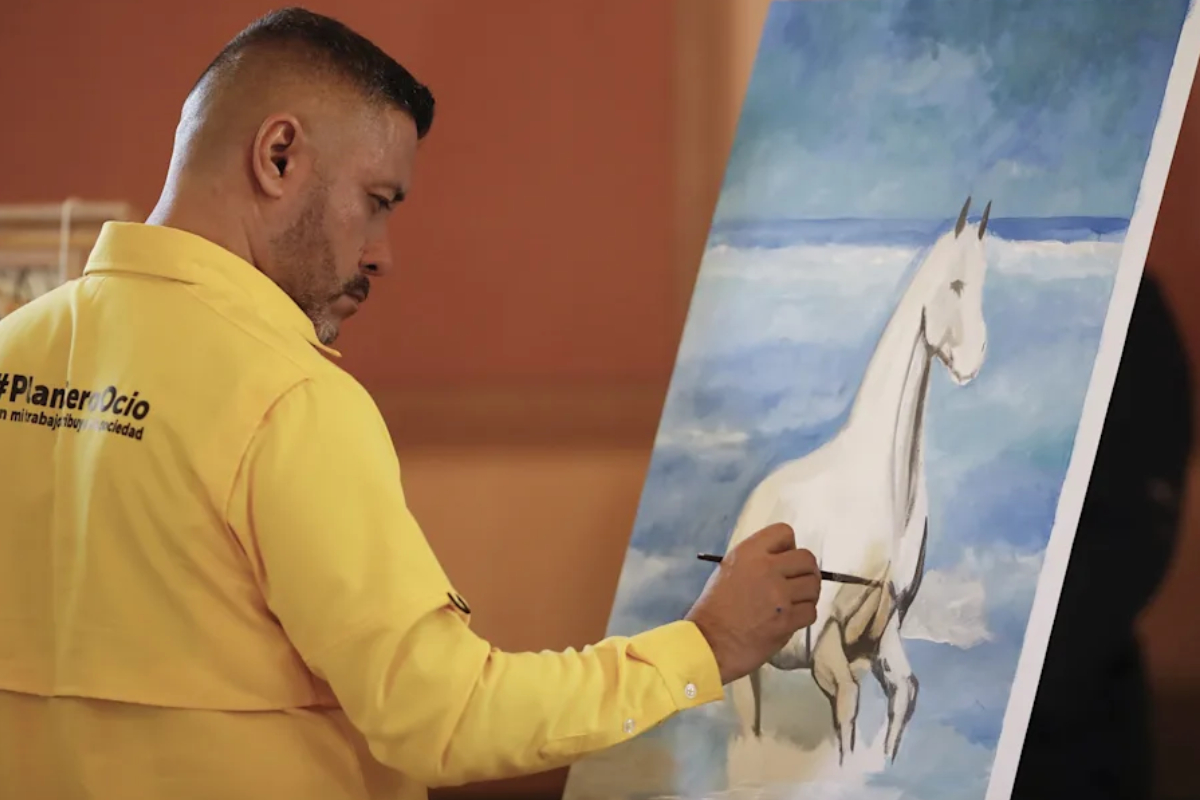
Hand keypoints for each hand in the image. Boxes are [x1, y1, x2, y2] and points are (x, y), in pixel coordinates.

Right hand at [684, 523, 819, 684]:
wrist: (708, 643)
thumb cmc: (714, 608)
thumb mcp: (728, 570)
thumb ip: (756, 561)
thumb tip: (784, 561)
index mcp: (749, 553)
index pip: (784, 532)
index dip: (788, 547)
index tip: (783, 560)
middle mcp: (767, 569)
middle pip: (807, 559)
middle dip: (805, 571)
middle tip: (797, 582)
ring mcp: (779, 595)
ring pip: (813, 586)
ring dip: (807, 595)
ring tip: (794, 602)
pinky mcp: (787, 620)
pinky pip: (811, 611)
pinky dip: (804, 615)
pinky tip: (790, 618)